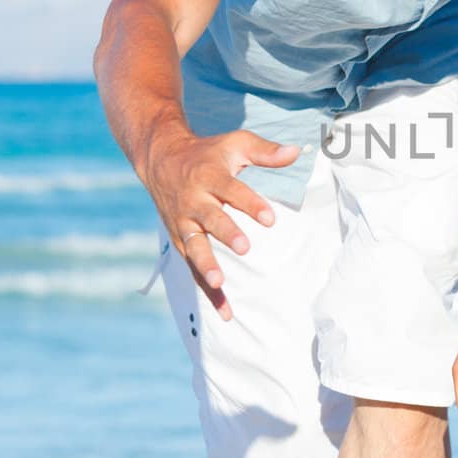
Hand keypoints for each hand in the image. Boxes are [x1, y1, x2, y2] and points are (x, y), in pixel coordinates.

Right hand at [141, 129, 301, 320]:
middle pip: (210, 218)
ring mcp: (184, 224)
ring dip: (205, 265)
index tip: (270, 218)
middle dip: (225, 233)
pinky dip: (207, 292)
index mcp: (209, 177)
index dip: (251, 204)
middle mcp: (194, 202)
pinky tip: (226, 313)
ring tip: (219, 282)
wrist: (161, 160)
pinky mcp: (181, 242)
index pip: (232, 190)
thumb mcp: (235, 144)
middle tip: (244, 247)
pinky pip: (193, 269)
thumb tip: (295, 151)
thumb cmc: (208, 154)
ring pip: (194, 247)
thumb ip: (264, 151)